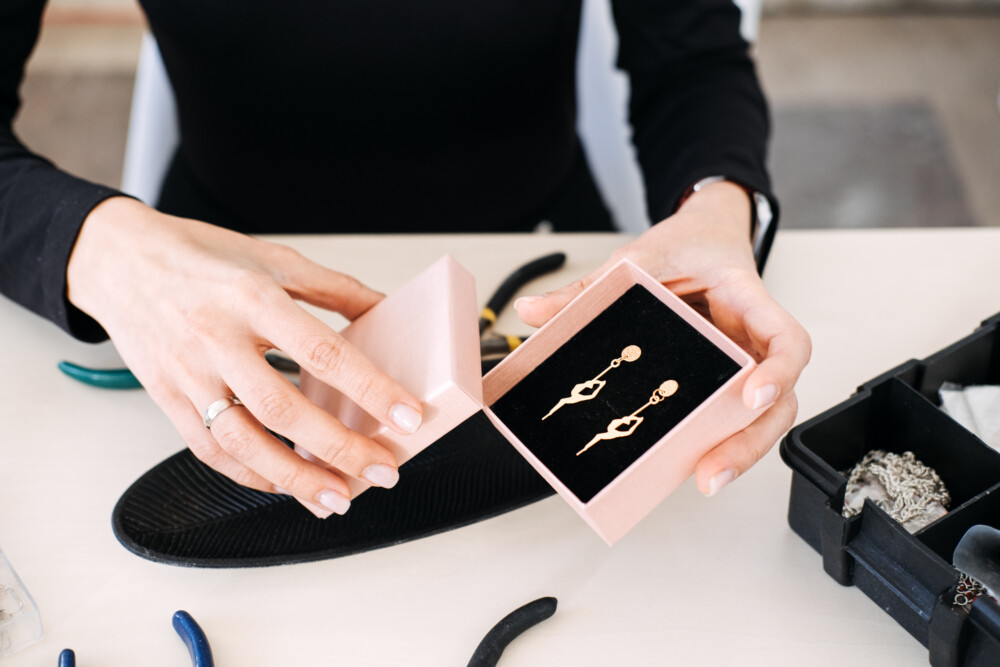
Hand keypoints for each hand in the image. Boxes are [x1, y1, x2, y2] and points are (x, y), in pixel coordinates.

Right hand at [67, 197, 422, 515]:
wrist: (119, 260)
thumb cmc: (197, 257)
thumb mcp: (272, 258)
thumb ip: (334, 288)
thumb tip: (385, 310)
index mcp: (252, 298)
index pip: (322, 352)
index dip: (370, 389)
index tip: (408, 415)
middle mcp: (217, 339)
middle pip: (284, 409)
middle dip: (341, 449)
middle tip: (383, 470)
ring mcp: (189, 374)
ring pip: (244, 442)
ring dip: (296, 478)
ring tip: (339, 496)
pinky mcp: (167, 400)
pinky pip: (210, 450)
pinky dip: (252, 475)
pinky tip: (286, 484)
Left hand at [515, 181, 810, 495]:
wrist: (706, 237)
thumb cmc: (689, 246)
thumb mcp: (640, 258)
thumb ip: (588, 287)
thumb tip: (531, 312)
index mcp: (746, 300)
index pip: (787, 339)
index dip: (780, 370)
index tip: (754, 393)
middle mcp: (754, 339)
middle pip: (779, 399)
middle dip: (750, 441)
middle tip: (712, 471)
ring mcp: (744, 364)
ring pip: (762, 418)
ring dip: (739, 452)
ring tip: (704, 479)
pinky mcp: (725, 381)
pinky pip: (731, 415)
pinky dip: (719, 441)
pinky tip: (691, 466)